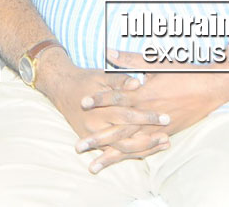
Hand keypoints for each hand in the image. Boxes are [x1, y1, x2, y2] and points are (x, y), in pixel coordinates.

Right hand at [38, 56, 169, 172]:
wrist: (62, 89)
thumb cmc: (86, 80)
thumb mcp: (102, 75)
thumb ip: (120, 80)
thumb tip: (137, 83)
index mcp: (100, 109)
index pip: (127, 115)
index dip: (147, 117)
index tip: (165, 117)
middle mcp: (96, 125)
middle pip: (126, 137)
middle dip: (148, 138)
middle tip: (167, 137)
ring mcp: (93, 136)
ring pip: (122, 149)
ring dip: (144, 149)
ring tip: (163, 144)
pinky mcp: (93, 142)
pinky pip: (115, 152)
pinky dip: (133, 152)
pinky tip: (150, 151)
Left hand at [81, 49, 228, 173]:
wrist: (213, 86)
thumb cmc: (184, 72)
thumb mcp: (156, 63)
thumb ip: (130, 60)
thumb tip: (108, 51)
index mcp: (145, 94)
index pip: (117, 98)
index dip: (99, 99)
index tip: (82, 103)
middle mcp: (150, 114)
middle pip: (119, 129)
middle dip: (98, 138)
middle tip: (79, 146)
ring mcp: (158, 127)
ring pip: (131, 145)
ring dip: (111, 155)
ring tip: (94, 165)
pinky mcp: (167, 133)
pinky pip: (146, 149)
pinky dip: (131, 157)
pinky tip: (119, 163)